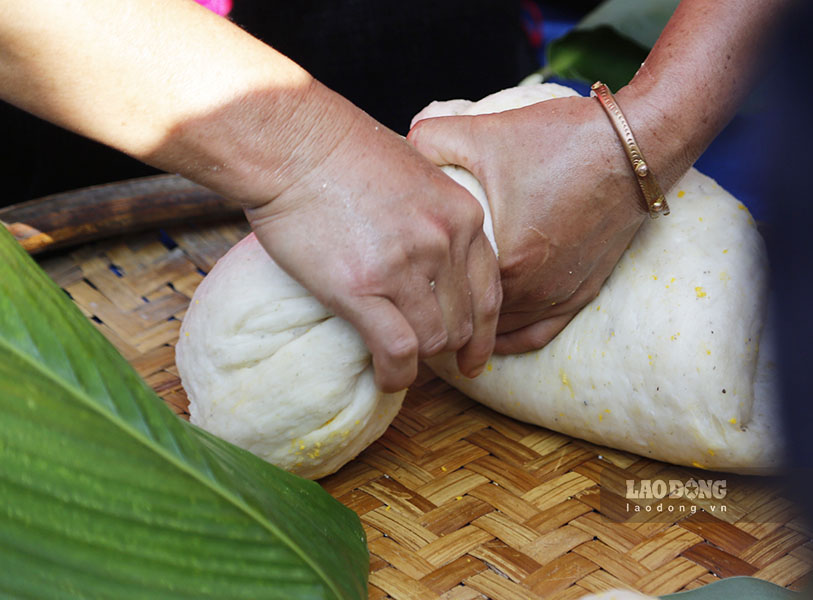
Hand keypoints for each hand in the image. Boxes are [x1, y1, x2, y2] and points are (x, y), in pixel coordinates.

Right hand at [245, 83, 500, 391]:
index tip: (474, 356)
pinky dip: (394, 374)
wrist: (292, 141)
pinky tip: (384, 377)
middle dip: (447, 348)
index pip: (490, 291)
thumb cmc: (342, 151)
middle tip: (423, 357)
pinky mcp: (362, 287)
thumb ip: (435, 215)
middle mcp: (444, 243)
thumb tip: (433, 255)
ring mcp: (406, 266)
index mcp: (462, 215)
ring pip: (432, 342)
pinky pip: (397, 350)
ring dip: (417, 361)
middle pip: (464, 322)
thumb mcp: (415, 172)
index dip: (485, 333)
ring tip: (396, 364)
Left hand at [409, 92, 658, 353]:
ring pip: (504, 333)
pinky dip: (511, 339)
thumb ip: (434, 137)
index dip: (419, 296)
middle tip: (410, 311)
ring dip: (473, 333)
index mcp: (508, 262)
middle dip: (440, 317)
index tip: (395, 294)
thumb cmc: (564, 141)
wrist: (636, 147)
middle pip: (473, 320)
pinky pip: (540, 333)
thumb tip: (403, 140)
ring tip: (441, 326)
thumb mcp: (487, 132)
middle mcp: (536, 290)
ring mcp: (562, 296)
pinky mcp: (584, 292)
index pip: (448, 296)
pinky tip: (490, 339)